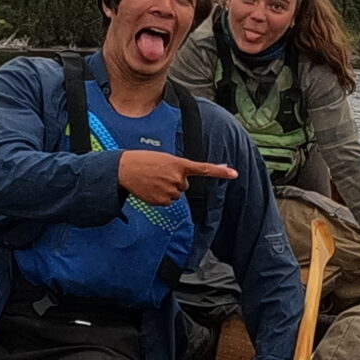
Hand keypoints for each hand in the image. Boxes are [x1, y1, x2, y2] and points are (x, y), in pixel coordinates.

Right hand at [118, 150, 235, 204]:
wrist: (124, 169)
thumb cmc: (144, 161)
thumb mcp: (164, 158)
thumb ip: (178, 167)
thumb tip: (186, 180)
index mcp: (179, 164)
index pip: (204, 168)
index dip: (220, 172)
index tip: (235, 174)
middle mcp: (178, 178)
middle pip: (184, 185)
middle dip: (174, 180)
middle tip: (159, 173)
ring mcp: (170, 190)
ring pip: (176, 194)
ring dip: (167, 188)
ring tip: (153, 180)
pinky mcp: (162, 201)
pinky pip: (167, 202)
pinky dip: (160, 196)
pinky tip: (150, 188)